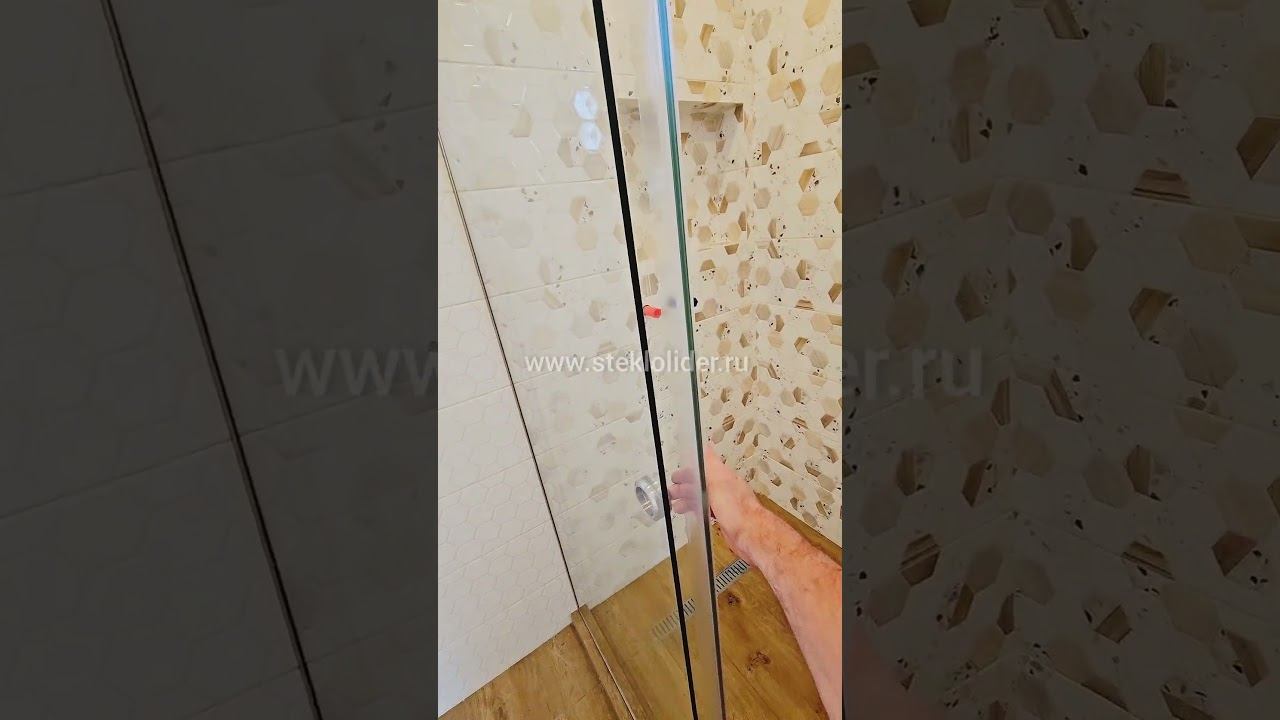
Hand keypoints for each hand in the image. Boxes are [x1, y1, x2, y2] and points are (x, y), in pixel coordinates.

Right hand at [669, 442, 765, 563]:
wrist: (748, 533)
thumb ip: (710, 463)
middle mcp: (724, 488)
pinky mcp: (723, 518)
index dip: (688, 473)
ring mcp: (724, 503)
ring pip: (703, 498)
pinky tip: (689, 514)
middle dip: (685, 488)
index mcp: (723, 476)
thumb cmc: (733, 506)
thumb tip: (706, 445)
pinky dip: (696, 510)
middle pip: (701, 484)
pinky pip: (706, 510)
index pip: (702, 469)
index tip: (674, 478)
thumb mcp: (719, 480)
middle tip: (670, 494)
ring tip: (675, 507)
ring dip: (688, 500)